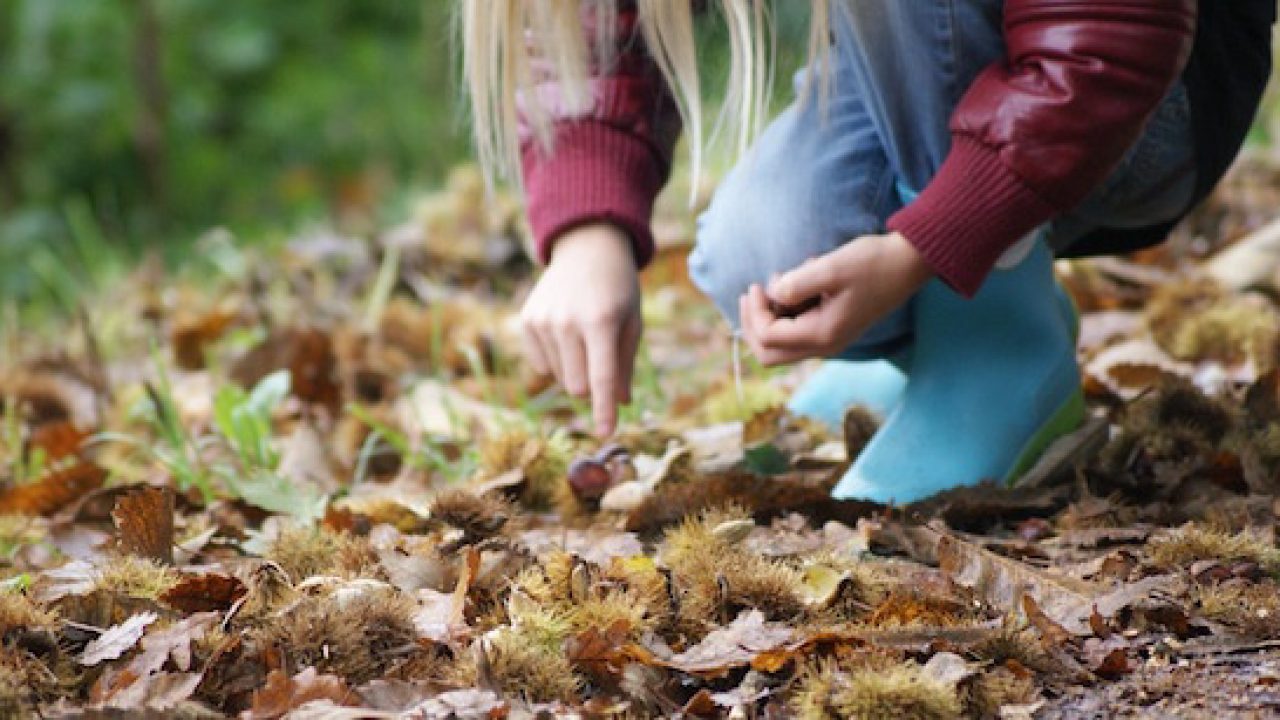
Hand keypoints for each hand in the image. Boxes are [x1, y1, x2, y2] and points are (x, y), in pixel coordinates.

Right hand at [521, 223, 641, 435]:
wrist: (587, 248)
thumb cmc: (617, 289)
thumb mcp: (631, 322)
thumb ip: (625, 364)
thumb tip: (620, 403)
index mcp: (601, 322)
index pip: (602, 378)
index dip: (604, 409)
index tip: (607, 433)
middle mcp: (567, 321)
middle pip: (577, 386)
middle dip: (591, 387)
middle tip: (602, 362)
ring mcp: (543, 320)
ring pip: (558, 378)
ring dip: (574, 371)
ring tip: (584, 337)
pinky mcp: (527, 320)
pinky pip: (541, 365)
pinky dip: (556, 361)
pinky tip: (565, 334)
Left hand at [738, 232, 931, 365]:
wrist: (907, 264)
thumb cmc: (872, 263)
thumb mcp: (830, 268)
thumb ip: (796, 283)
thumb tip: (772, 294)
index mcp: (823, 334)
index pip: (768, 337)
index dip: (755, 312)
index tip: (757, 284)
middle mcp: (824, 345)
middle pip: (768, 355)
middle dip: (753, 324)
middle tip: (753, 292)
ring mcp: (828, 340)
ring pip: (780, 346)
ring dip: (770, 316)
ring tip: (785, 278)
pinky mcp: (831, 329)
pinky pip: (795, 331)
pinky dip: (787, 311)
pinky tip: (799, 281)